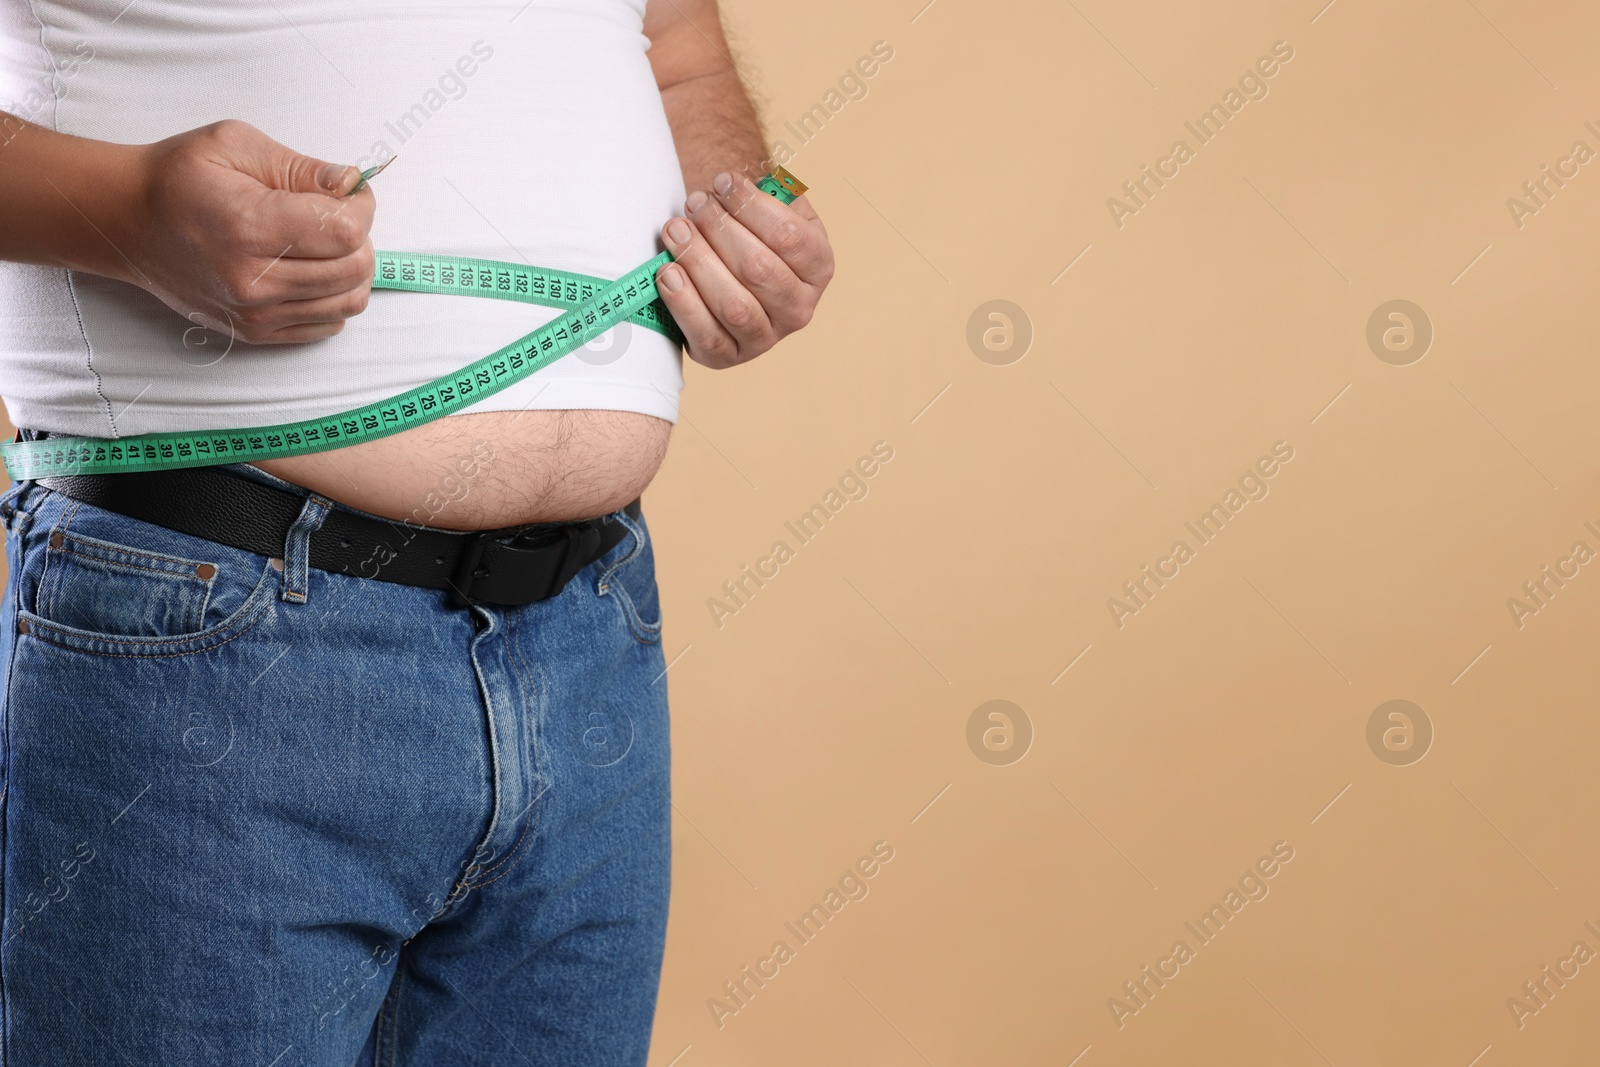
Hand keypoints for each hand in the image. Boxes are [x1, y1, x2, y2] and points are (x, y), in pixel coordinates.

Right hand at [123, 119, 375, 343]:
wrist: (127, 221)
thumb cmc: (179, 177)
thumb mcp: (236, 146)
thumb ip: (302, 168)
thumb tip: (351, 183)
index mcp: (250, 227)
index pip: (346, 231)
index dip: (361, 207)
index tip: (347, 193)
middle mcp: (254, 280)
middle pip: (354, 269)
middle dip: (359, 237)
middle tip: (334, 215)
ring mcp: (255, 314)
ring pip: (349, 301)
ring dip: (351, 269)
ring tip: (324, 244)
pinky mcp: (256, 332)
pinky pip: (328, 325)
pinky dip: (333, 298)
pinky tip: (310, 271)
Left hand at [654, 171, 833, 368]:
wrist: (730, 273)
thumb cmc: (749, 233)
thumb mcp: (771, 211)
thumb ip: (765, 195)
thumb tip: (733, 186)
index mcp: (818, 267)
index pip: (789, 237)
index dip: (751, 206)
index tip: (721, 182)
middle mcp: (799, 308)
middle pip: (758, 270)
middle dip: (719, 230)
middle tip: (694, 204)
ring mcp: (766, 338)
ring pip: (734, 305)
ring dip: (698, 262)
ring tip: (675, 231)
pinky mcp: (728, 356)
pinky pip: (707, 335)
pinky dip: (684, 303)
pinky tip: (668, 273)